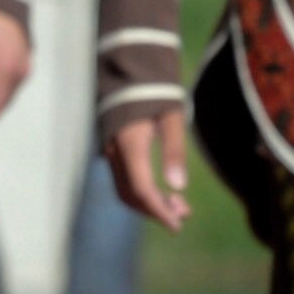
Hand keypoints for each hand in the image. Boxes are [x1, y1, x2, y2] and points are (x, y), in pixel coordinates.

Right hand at [101, 101, 190, 228]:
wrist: (128, 67)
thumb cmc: (154, 89)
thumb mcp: (171, 116)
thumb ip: (174, 150)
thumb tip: (178, 187)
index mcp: (130, 144)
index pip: (142, 189)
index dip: (159, 211)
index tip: (177, 226)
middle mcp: (115, 152)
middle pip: (131, 194)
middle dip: (156, 210)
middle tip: (183, 214)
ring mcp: (110, 150)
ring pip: (125, 188)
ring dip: (149, 202)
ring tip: (177, 203)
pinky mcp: (112, 148)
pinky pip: (123, 178)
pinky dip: (141, 190)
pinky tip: (161, 188)